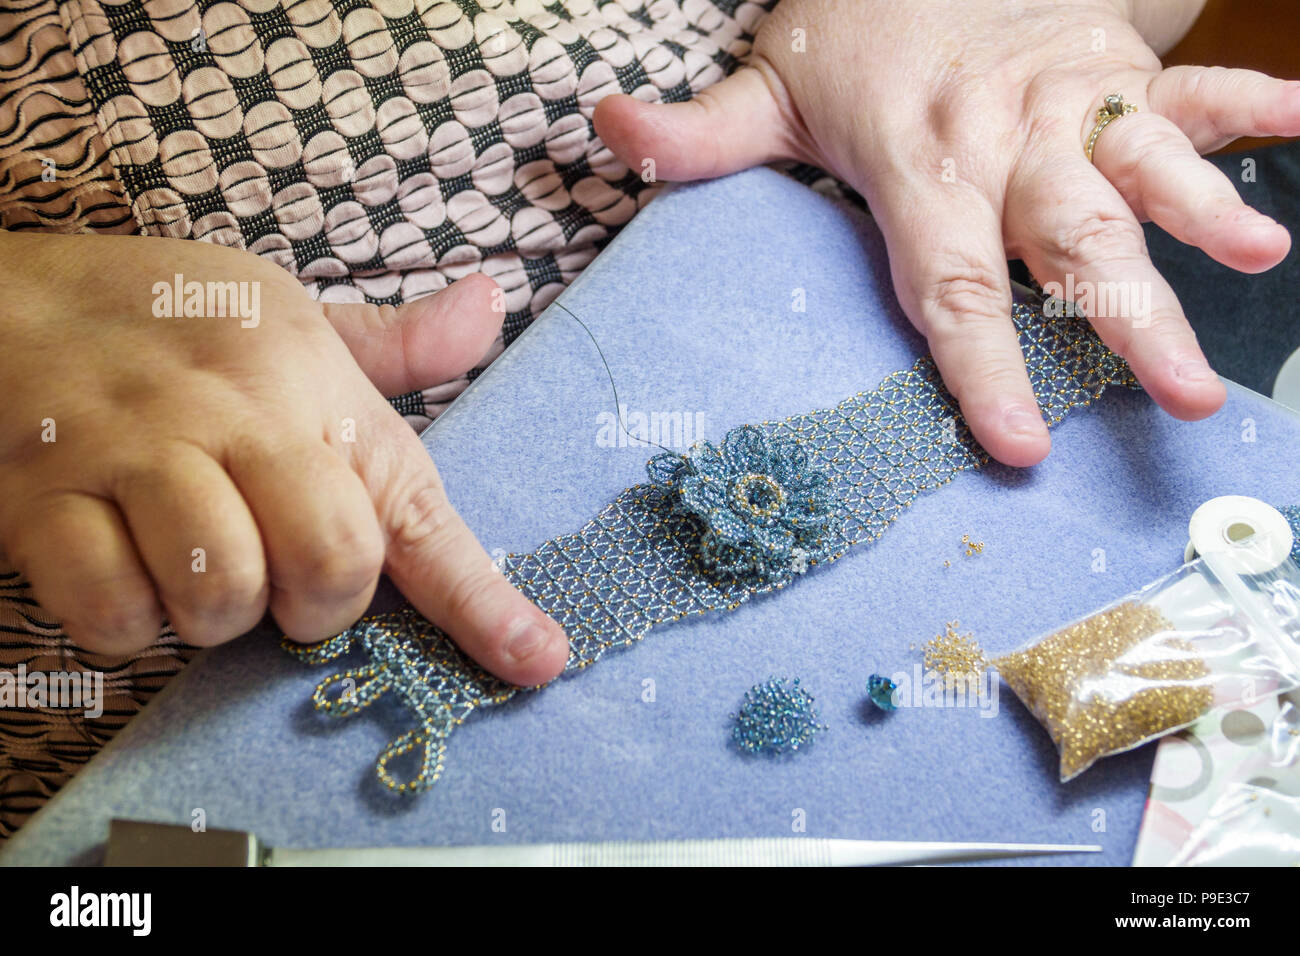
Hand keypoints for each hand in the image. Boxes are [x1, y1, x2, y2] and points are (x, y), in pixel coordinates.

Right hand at [0, 233, 568, 683]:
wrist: (7, 300)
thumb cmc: (165, 318)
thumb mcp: (288, 312)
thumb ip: (392, 343)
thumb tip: (489, 308)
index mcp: (310, 386)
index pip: (415, 510)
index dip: (484, 601)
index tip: (539, 660)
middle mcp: (234, 421)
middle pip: (330, 569)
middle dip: (318, 604)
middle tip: (282, 572)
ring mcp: (135, 461)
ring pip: (223, 598)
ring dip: (217, 610)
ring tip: (195, 557)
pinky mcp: (43, 504)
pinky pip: (114, 612)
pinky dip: (128, 618)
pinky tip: (124, 567)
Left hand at [594, 0, 1299, 465]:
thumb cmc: (849, 34)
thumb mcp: (767, 84)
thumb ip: (698, 135)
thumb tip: (608, 129)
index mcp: (918, 159)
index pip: (950, 283)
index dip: (982, 368)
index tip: (1020, 446)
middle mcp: (1004, 136)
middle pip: (1068, 243)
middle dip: (1127, 322)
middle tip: (1177, 399)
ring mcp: (1069, 98)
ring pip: (1139, 169)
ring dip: (1201, 212)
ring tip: (1254, 260)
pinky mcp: (1114, 69)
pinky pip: (1189, 90)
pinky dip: (1251, 108)